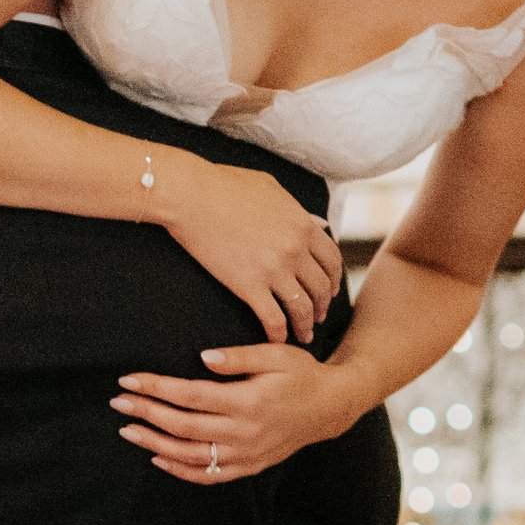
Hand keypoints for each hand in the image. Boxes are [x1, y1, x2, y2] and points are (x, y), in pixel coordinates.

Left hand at [114, 344, 348, 483]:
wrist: (330, 408)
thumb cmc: (301, 374)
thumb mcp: (276, 354)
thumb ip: (239, 356)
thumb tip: (203, 358)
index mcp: (248, 401)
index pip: (190, 396)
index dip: (156, 388)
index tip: (129, 380)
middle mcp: (244, 432)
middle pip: (183, 426)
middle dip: (146, 413)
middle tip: (118, 402)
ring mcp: (246, 454)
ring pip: (191, 456)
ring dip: (154, 445)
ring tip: (128, 431)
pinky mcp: (249, 466)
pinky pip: (210, 475)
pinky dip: (181, 471)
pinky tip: (158, 459)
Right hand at [160, 157, 344, 343]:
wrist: (190, 195)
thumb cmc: (224, 184)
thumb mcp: (271, 188)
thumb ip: (299, 209)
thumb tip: (320, 224)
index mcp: (302, 224)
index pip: (332, 259)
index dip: (334, 279)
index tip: (329, 291)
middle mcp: (295, 249)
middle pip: (321, 287)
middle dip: (323, 305)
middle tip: (318, 317)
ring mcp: (273, 269)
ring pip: (302, 308)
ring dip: (306, 325)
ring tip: (303, 335)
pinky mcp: (249, 285)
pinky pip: (273, 319)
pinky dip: (279, 334)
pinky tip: (277, 340)